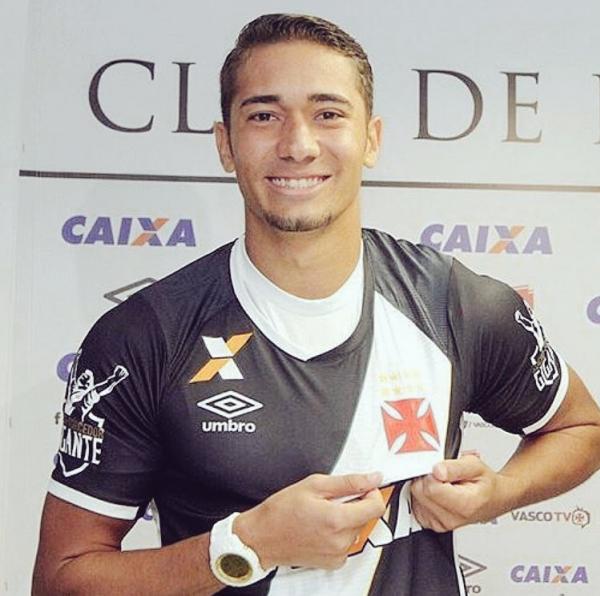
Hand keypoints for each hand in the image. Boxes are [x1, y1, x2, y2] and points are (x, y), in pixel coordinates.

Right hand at [234, 473, 385, 569]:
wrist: (262, 537)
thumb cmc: (281, 511)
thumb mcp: (314, 485)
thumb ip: (348, 482)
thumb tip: (372, 478)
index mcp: (337, 520)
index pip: (376, 506)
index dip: (372, 492)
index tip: (364, 487)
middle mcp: (340, 541)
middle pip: (366, 517)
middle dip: (355, 503)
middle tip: (332, 498)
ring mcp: (337, 554)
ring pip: (356, 529)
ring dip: (346, 518)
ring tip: (323, 512)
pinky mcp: (333, 562)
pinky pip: (347, 542)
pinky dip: (339, 533)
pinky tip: (321, 526)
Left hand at [410, 454, 499, 531]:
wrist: (493, 499)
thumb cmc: (486, 484)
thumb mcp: (476, 466)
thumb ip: (454, 466)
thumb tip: (437, 470)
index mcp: (464, 505)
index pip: (431, 487)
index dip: (432, 473)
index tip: (441, 469)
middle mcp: (451, 519)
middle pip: (419, 491)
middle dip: (427, 478)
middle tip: (443, 475)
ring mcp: (440, 523)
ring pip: (415, 497)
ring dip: (425, 487)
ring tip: (443, 484)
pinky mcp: (432, 523)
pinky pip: (415, 505)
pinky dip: (423, 496)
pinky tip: (437, 493)